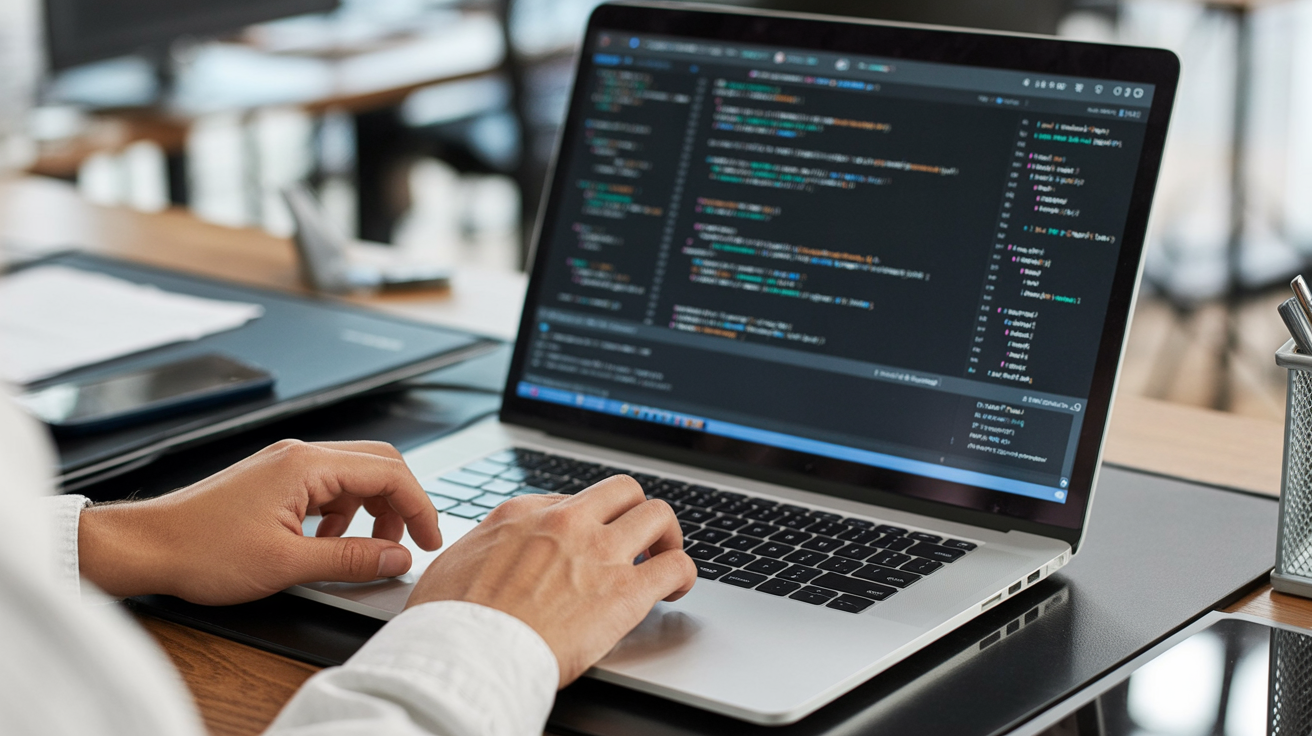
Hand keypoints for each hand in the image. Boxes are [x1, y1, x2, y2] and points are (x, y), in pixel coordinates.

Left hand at [78, 439, 440, 604]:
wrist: (147, 546)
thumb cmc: (202, 550)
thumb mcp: (287, 564)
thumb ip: (350, 558)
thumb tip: (396, 558)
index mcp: (308, 465)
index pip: (389, 472)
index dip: (419, 507)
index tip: (429, 540)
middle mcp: (300, 455)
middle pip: (378, 465)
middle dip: (401, 504)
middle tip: (410, 543)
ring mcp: (287, 465)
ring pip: (354, 477)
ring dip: (372, 510)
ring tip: (368, 549)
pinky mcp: (275, 480)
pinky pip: (328, 487)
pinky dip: (344, 513)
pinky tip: (330, 542)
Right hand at [405, 474, 696, 686]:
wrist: (468, 655)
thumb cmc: (451, 622)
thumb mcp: (453, 563)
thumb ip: (482, 548)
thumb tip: (487, 553)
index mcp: (524, 514)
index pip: (571, 501)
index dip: (584, 524)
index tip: (586, 543)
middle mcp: (567, 523)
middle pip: (623, 491)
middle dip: (635, 511)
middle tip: (637, 538)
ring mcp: (600, 552)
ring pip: (658, 514)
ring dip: (667, 536)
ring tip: (664, 558)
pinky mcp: (626, 591)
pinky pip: (676, 566)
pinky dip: (684, 574)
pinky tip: (675, 590)